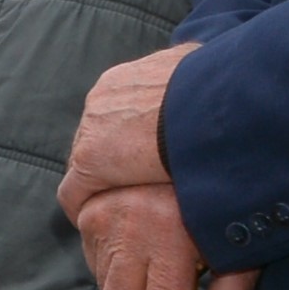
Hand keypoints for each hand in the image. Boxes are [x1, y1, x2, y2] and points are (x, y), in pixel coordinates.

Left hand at [59, 40, 191, 223]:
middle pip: (98, 134)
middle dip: (114, 156)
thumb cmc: (214, 90)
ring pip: (85, 161)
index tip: (145, 152)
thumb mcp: (202, 68)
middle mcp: (101, 99)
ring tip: (117, 203)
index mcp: (124, 79)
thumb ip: (192, 72)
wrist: (206, 108)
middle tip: (133, 180)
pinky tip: (92, 221)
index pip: (116, 111)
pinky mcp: (89, 163)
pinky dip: (82, 205)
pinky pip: (74, 191)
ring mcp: (92, 130)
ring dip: (101, 181)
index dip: (129, 135)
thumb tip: (205, 71)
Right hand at [75, 181, 261, 289]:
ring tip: (153, 289)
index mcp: (172, 238)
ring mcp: (105, 218)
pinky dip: (114, 272)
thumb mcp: (240, 251)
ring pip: (105, 287)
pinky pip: (94, 260)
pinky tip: (139, 259)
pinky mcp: (89, 210)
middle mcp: (131, 228)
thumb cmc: (227, 201)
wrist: (194, 148)